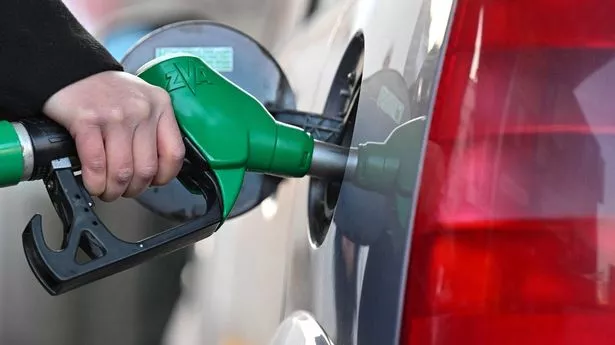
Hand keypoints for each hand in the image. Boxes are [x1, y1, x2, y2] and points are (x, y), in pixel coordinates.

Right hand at [43, 70, 184, 201]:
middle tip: (124, 191)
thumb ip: (154, 128)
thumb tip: (157, 168)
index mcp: (161, 105)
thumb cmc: (106, 91)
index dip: (164, 177)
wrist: (69, 69)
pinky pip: (96, 163)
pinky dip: (94, 181)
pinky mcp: (87, 120)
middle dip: (134, 189)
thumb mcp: (142, 101)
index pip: (174, 153)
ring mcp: (115, 115)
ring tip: (106, 190)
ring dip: (113, 190)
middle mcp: (142, 109)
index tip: (153, 182)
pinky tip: (92, 183)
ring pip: (122, 171)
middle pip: (146, 168)